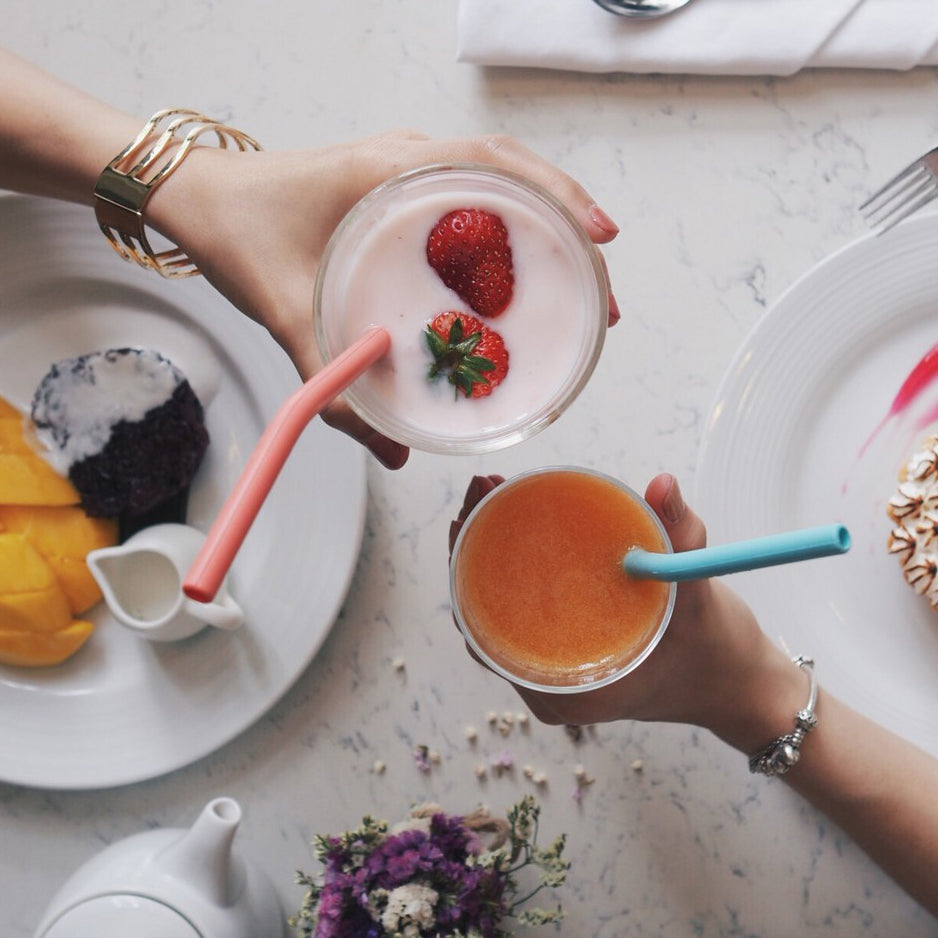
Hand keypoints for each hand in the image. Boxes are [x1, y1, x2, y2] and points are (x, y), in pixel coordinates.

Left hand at [149, 132, 620, 468]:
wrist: (200, 201)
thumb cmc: (240, 236)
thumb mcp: (285, 314)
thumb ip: (331, 384)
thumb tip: (391, 454)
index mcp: (387, 170)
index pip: (493, 163)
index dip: (556, 195)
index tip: (599, 238)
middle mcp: (407, 159)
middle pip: (514, 177)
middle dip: (568, 228)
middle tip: (600, 293)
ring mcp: (407, 171)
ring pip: (499, 188)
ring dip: (545, 230)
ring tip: (580, 288)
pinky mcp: (401, 193)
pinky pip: (471, 204)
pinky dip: (507, 235)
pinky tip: (520, 279)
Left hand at [449, 472, 801, 751]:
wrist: (739, 688)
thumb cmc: (719, 656)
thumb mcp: (701, 596)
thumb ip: (680, 538)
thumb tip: (661, 484)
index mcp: (565, 690)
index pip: (485, 624)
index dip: (468, 565)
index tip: (466, 513)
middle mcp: (548, 685)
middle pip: (484, 610)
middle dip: (474, 545)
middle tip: (480, 487)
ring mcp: (554, 671)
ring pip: (498, 609)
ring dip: (488, 552)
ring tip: (489, 495)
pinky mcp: (566, 654)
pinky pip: (519, 611)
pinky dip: (510, 569)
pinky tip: (511, 526)